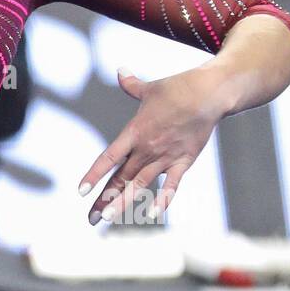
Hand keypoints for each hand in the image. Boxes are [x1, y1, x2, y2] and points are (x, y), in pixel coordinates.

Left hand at [78, 66, 226, 224]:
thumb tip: (120, 71)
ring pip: (140, 185)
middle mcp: (147, 148)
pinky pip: (172, 185)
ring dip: (124, 203)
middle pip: (121, 178)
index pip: (109, 158)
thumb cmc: (177, 88)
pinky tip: (151, 214)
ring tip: (109, 219)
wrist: (208, 94)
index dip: (94, 175)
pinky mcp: (184, 161)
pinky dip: (163, 200)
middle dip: (104, 199)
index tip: (81, 191)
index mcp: (134, 132)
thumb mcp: (149, 88)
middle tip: (91, 218)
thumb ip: (131, 85)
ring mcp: (165, 157)